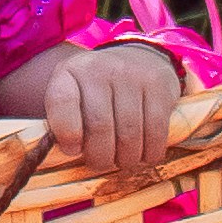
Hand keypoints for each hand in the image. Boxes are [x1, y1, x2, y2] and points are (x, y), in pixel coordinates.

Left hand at [37, 44, 187, 185]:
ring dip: (125, 159)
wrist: (137, 60)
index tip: (72, 149)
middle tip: (100, 163)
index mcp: (71, 71)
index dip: (66, 133)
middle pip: (99, 126)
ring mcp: (133, 75)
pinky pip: (156, 132)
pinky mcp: (160, 86)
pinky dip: (149, 153)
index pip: (62, 100)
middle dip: (99, 157)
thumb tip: (71, 153)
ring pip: (129, 134)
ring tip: (121, 161)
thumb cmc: (98, 91)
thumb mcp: (73, 95)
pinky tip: (143, 155)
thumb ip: (64, 122)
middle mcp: (101, 68)